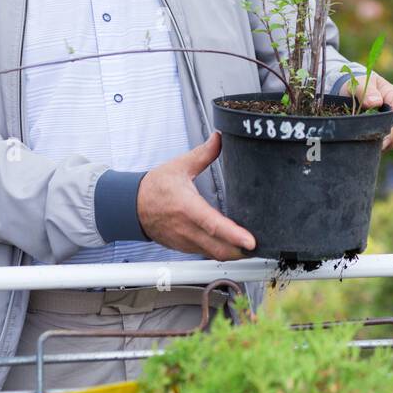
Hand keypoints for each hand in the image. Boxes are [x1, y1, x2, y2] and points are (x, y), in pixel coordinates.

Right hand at [136, 131, 255, 258]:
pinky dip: (222, 252)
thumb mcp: (180, 166)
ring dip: (234, 254)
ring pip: (214, 255)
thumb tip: (219, 138)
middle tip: (262, 246)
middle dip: (242, 252)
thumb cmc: (154, 187)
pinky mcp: (185, 247)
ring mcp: (185, 241)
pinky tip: (234, 247)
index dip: (234, 235)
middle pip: (219, 249)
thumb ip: (203, 153)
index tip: (251, 241)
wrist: (130, 206)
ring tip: (251, 248)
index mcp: (187, 207)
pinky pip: (207, 254)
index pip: (213, 225)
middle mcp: (187, 229)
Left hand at [338, 71, 392, 151]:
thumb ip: (367, 91)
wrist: (355, 90)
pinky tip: (368, 147)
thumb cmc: (359, 84)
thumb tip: (375, 103)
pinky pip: (388, 143)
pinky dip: (379, 146)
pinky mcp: (390, 131)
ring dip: (383, 145)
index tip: (381, 141)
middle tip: (372, 149)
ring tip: (368, 148)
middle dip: (388, 141)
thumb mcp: (360, 84)